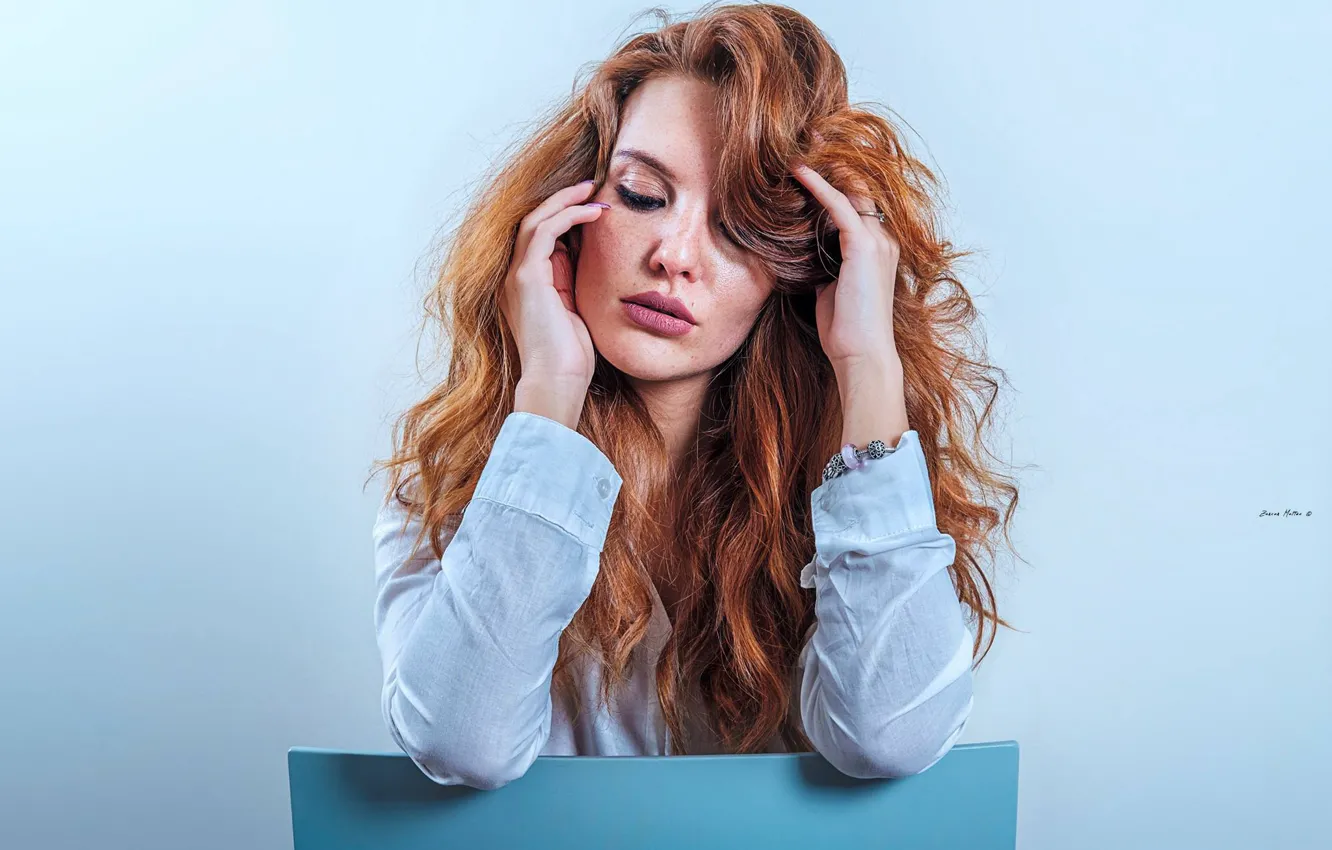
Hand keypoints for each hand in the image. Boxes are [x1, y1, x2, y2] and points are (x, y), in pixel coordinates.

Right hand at [500, 179, 605, 388]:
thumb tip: (587, 256)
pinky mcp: (527, 277)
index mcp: (526, 286)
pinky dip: (568, 216)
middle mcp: (515, 277)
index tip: (593, 207)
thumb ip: (573, 283)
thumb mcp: (575, 311)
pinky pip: (544, 232)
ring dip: (565, 202)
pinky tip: (593, 212)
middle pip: (533, 222)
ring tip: (593, 191)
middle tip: (591, 187)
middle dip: (562, 201)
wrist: (558, 381)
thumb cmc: (570, 357)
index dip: (563, 217)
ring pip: (535, 221)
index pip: (540, 239)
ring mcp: (517, 276)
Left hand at [791, 163, 901, 371]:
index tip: (813, 161)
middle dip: (835, 161)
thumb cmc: (845, 331)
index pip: (858, 203)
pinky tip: (798, 172)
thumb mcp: (829, 291)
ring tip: (800, 144)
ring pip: (852, 190)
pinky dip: (819, 187)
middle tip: (810, 135)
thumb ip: (823, 267)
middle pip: (859, 187)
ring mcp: (878, 241)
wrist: (862, 356)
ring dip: (826, 166)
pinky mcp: (864, 247)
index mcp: (877, 249)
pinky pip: (840, 206)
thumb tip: (802, 256)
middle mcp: (883, 239)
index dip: (837, 179)